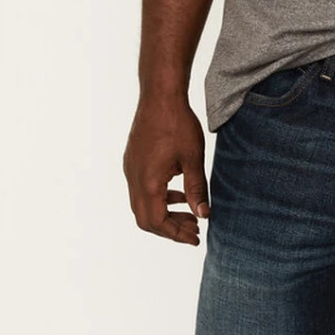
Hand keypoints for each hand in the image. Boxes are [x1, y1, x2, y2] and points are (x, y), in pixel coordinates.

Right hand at [124, 95, 209, 244]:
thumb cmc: (178, 124)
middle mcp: (133, 178)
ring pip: (142, 205)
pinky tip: (178, 193)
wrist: (160, 96)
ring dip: (165, 213)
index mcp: (148, 182)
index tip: (195, 238)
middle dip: (170, 228)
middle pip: (146, 218)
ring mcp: (130, 169)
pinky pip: (141, 190)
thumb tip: (204, 215)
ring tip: (190, 215)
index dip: (176, 234)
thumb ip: (197, 190)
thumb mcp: (193, 159)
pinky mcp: (133, 161)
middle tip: (194, 230)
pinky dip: (159, 199)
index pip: (157, 222)